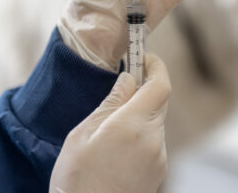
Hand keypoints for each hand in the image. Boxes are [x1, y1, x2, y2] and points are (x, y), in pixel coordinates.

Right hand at [49, 54, 170, 192]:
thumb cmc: (77, 179)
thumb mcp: (83, 134)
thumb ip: (110, 103)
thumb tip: (128, 79)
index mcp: (133, 125)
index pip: (160, 85)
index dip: (155, 66)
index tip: (144, 57)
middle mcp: (153, 139)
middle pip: (159, 101)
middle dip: (144, 89)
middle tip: (123, 86)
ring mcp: (160, 156)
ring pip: (156, 121)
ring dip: (139, 114)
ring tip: (110, 128)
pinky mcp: (159, 169)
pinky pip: (154, 140)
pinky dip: (140, 134)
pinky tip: (117, 147)